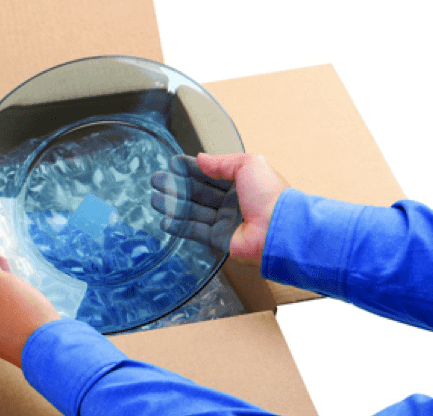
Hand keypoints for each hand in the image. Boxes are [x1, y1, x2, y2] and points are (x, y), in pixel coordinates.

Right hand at [151, 153, 288, 266]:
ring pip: (193, 211)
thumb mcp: (248, 164)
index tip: (172, 164)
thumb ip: (222, 162)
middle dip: (176, 186)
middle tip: (156, 180)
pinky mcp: (220, 240)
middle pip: (198, 192)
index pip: (210, 174)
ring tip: (154, 199)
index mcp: (242, 183)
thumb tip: (201, 158)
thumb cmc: (269, 194)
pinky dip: (180, 226)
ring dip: (173, 205)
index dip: (190, 168)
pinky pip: (196, 231)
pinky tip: (165, 220)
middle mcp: (233, 202)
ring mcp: (226, 221)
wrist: (279, 228)